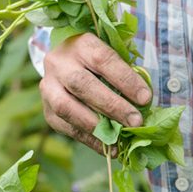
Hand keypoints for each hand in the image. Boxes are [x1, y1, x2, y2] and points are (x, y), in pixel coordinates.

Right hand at [40, 33, 151, 151]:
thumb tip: (144, 104)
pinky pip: (66, 127)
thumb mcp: (111, 58)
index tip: (145, 98)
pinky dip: (89, 139)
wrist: (65, 64)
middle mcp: (59, 63)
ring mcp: (48, 87)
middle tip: (135, 122)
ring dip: (96, 126)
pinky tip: (108, 147)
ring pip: (67, 107)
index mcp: (80, 44)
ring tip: (120, 137)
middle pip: (82, 85)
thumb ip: (125, 76)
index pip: (103, 60)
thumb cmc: (97, 63)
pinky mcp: (47, 110)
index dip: (125, 80)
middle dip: (112, 106)